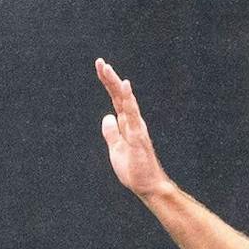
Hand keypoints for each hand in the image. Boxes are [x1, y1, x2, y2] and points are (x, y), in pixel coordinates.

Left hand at [95, 58, 169, 197]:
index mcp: (127, 124)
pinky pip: (133, 115)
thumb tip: (107, 117)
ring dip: (116, 85)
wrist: (148, 186)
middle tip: (100, 62)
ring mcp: (136, 127)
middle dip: (110, 79)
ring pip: (126, 101)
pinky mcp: (138, 136)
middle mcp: (133, 122)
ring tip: (108, 69)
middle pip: (120, 96)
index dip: (109, 84)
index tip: (101, 67)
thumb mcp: (116, 149)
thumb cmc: (134, 169)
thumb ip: (111, 133)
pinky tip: (124, 86)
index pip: (116, 100)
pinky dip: (128, 100)